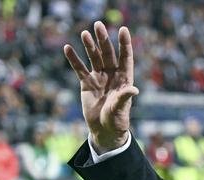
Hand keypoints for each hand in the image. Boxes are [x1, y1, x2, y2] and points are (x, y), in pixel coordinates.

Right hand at [62, 22, 138, 152]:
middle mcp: (112, 75)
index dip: (125, 44)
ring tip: (84, 33)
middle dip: (103, 40)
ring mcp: (99, 78)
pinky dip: (74, 59)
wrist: (104, 130)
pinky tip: (68, 48)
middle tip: (98, 25)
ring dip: (90, 46)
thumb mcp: (121, 109)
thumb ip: (124, 98)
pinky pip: (80, 69)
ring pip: (94, 58)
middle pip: (108, 53)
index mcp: (124, 79)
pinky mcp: (87, 84)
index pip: (125, 57)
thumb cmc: (117, 120)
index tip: (123, 30)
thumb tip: (134, 90)